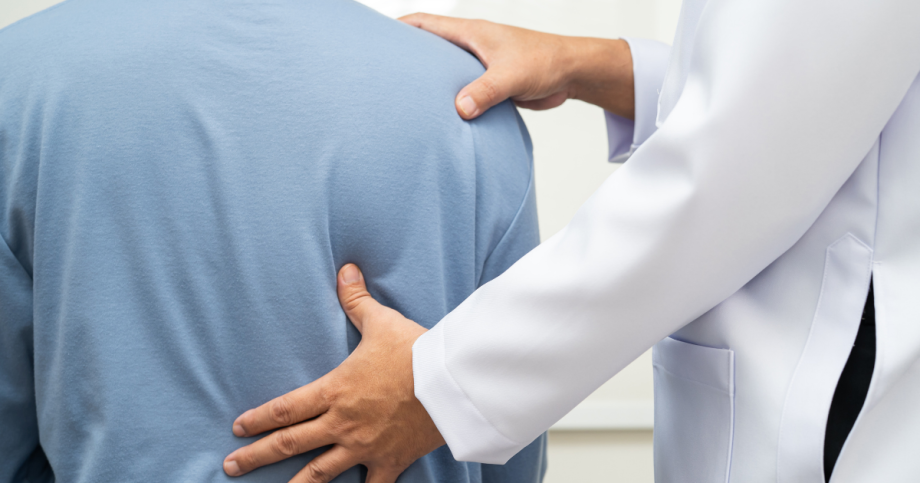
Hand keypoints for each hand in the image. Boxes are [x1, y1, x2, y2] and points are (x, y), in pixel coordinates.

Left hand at [223, 264, 444, 482]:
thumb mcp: (382, 322)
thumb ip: (356, 300)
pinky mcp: (390, 460)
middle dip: (256, 457)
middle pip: (289, 444)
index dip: (257, 419)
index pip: (284, 409)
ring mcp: (364, 446)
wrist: (451, 382)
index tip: (237, 429)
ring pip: (320, 473)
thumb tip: (345, 269)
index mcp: (334, 390)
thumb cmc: (415, 351)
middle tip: (231, 467)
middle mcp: (342, 423)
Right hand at [400, 13, 634, 119]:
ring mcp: (477, 66)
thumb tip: (459, 109)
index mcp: (470, 34)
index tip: (373, 37)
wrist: (570, 73)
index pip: (425, 25)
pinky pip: (460, 91)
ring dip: (427, 84)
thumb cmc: (545, 62)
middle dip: (405, 59)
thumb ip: (485, 92)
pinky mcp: (487, 85)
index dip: (398, 28)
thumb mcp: (512, 76)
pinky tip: (435, 117)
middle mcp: (470, 47)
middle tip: (379, 75)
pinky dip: (447, 100)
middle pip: (428, 49)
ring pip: (443, 73)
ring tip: (400, 100)